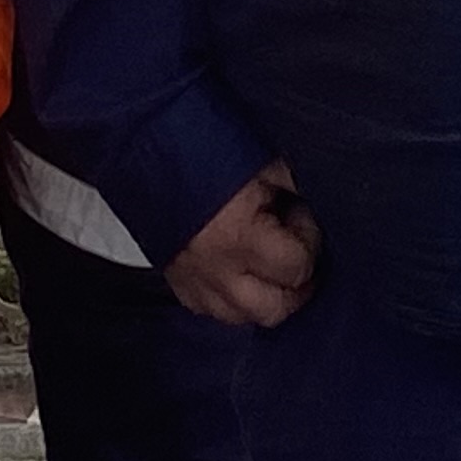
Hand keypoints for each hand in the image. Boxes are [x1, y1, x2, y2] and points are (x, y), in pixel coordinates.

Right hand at [165, 161, 319, 326]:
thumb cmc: (203, 146)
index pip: (297, 266)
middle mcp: (217, 270)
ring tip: (269, 266)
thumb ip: (293, 188)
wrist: (145, 142)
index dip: (309, 241)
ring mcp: (194, 282)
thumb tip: (316, 203)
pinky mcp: (176, 283)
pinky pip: (212, 311)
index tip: (301, 217)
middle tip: (297, 253)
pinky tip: (237, 271)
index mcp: (240, 237)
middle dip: (295, 283)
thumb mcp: (261, 160)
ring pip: (244, 318)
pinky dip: (231, 298)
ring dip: (264, 297)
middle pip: (276, 309)